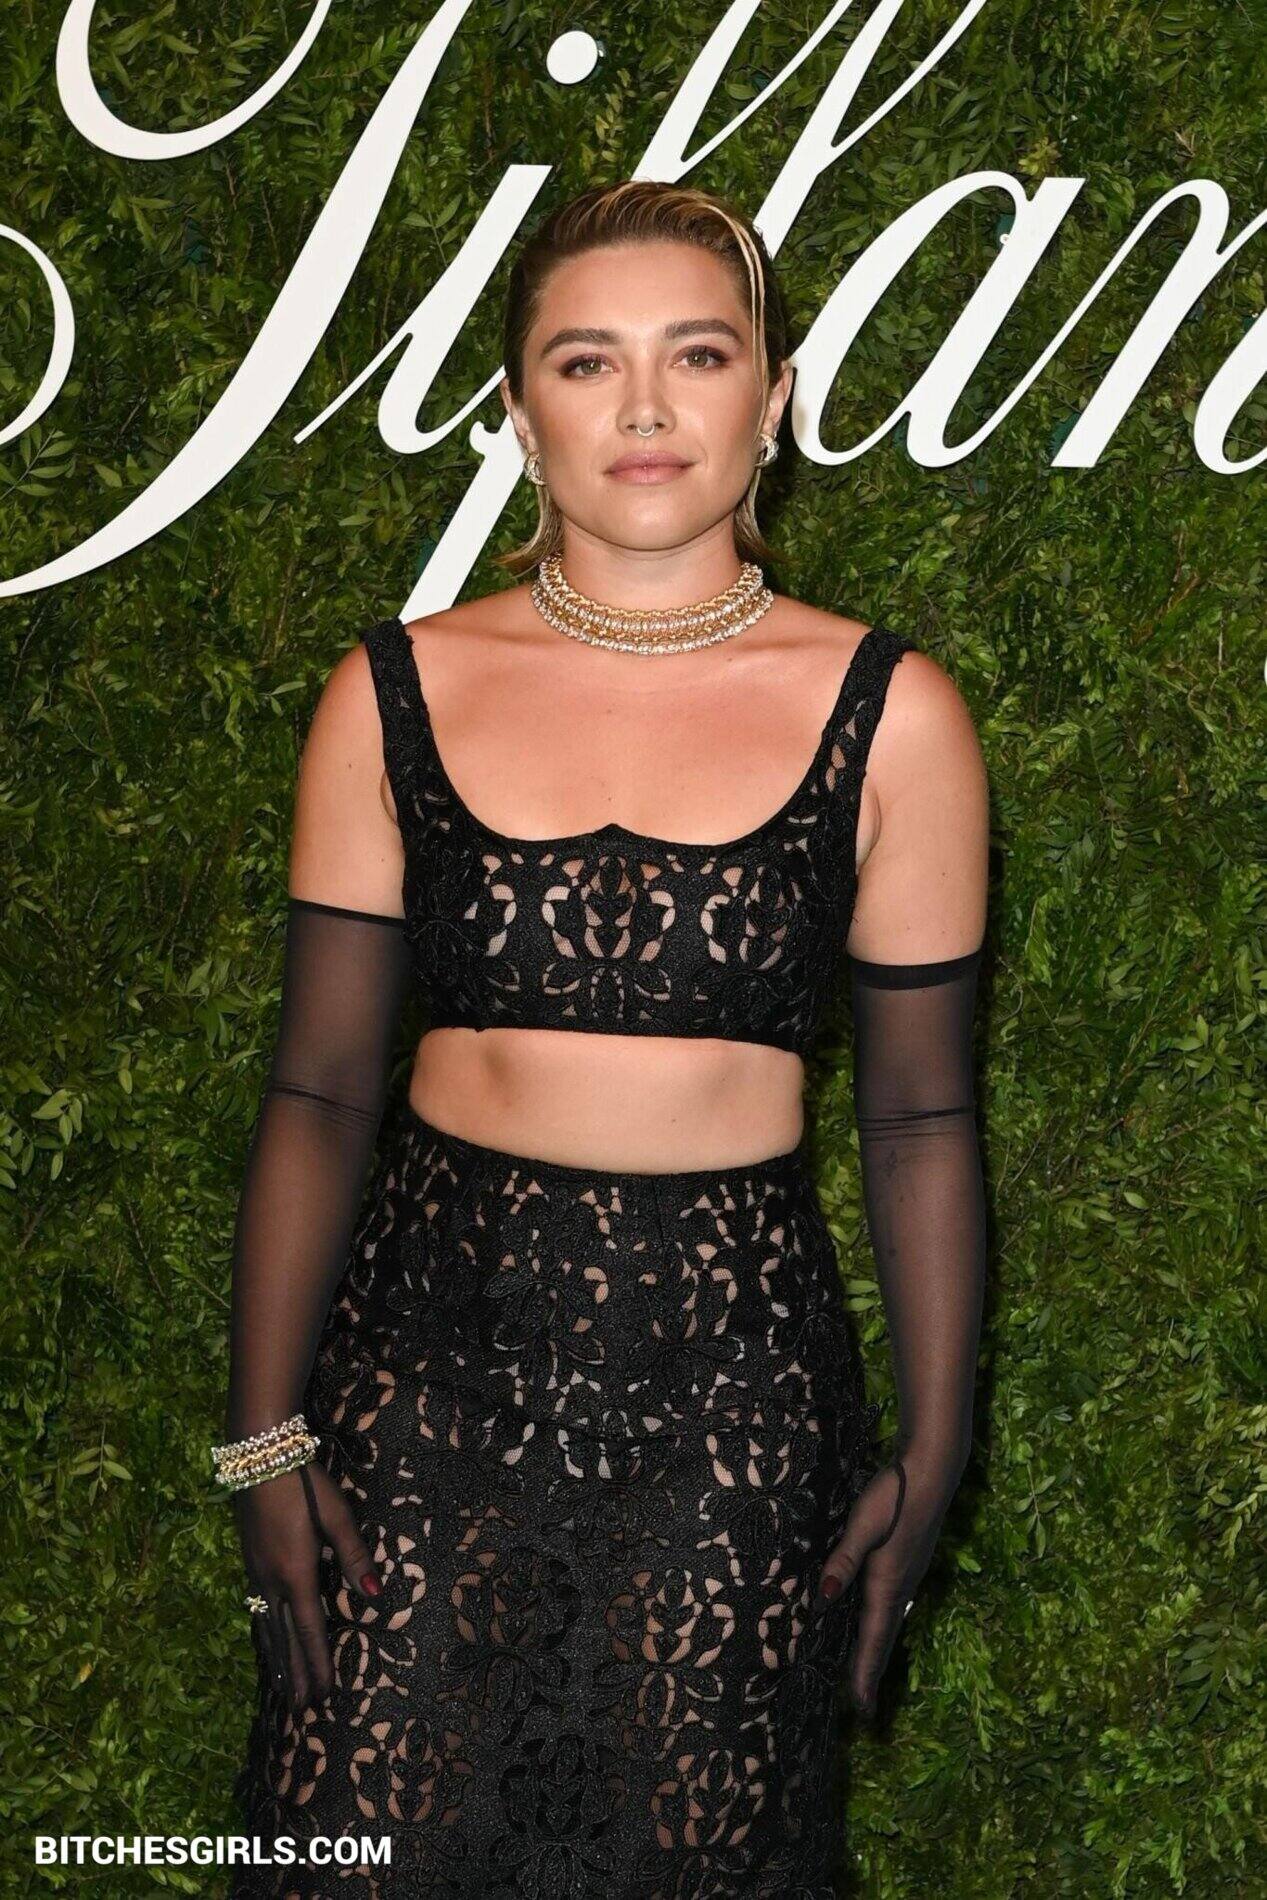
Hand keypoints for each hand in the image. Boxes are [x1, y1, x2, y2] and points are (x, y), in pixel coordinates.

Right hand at [232, 1460, 382, 1716]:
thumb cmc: (303, 1483)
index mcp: (296, 1573)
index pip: (309, 1629)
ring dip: (276, 1659)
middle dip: (295, 1673)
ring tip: (281, 1688)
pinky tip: (265, 1639)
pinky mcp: (249, 1561)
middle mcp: (271, 1580)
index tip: (323, 1694)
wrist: (258, 1456)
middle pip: (284, 1637)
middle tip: (301, 1709)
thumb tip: (374, 1596)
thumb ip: (354, 1556)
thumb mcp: (336, 1515)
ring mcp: (255, 1571)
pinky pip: (256, 1610)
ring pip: (265, 1627)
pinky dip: (263, 1634)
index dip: (318, 1663)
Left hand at [812, 1449, 964, 1718]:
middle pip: (883, 1638)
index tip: (861, 1708)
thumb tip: (824, 1598)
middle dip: (871, 1671)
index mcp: (887, 1584)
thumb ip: (844, 1559)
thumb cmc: (895, 1496)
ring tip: (864, 1672)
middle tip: (862, 1706)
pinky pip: (892, 1605)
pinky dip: (881, 1625)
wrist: (932, 1471)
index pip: (873, 1639)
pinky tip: (873, 1621)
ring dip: (876, 1649)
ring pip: (888, 1622)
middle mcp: (901, 1586)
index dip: (865, 1673)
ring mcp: (908, 1574)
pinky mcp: (908, 1561)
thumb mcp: (863, 1524)